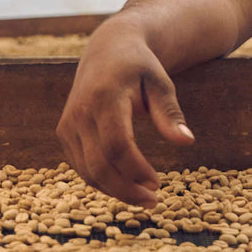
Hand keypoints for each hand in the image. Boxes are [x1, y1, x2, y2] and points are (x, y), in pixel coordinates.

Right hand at [56, 21, 196, 207]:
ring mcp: (68, 125)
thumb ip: (170, 112)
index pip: (116, 144)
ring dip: (115, 191)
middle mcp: (79, 113)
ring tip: (143, 198)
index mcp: (104, 97)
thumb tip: (187, 141)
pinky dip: (103, 181)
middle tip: (153, 201)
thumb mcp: (160, 82)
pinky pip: (81, 167)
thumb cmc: (140, 67)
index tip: (158, 184)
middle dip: (126, 190)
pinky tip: (126, 185)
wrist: (107, 50)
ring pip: (87, 172)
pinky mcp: (64, 134)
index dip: (136, 169)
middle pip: (98, 165)